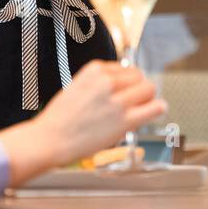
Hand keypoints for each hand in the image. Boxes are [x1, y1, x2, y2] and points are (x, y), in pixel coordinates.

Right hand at [33, 60, 166, 166]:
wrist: (49, 140)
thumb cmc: (59, 119)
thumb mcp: (77, 87)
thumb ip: (99, 83)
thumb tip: (121, 85)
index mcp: (94, 70)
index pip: (124, 68)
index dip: (126, 81)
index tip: (123, 91)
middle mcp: (107, 82)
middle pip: (139, 76)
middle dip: (138, 87)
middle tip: (134, 100)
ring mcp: (117, 101)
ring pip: (149, 89)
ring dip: (148, 98)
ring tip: (141, 107)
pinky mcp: (125, 120)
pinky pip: (155, 107)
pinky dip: (158, 108)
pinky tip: (154, 111)